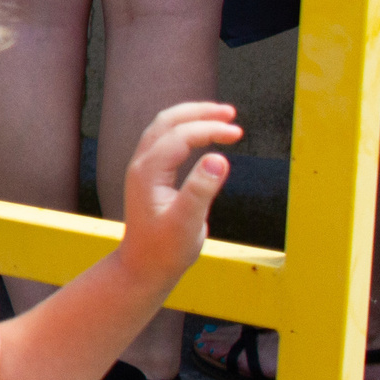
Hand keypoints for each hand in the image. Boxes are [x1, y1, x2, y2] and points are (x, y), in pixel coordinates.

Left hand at [112, 102, 237, 291]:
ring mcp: (143, 168)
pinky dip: (186, 131)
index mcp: (147, 173)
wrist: (144, 267)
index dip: (209, 129)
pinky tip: (205, 136)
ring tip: (222, 117)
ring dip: (192, 118)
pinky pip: (165, 141)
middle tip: (230, 113)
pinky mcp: (150, 175)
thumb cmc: (165, 250)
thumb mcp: (187, 223)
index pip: (180, 136)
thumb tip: (219, 158)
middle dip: (199, 112)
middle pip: (167, 122)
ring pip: (164, 128)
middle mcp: (141, 164)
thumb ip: (201, 191)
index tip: (238, 134)